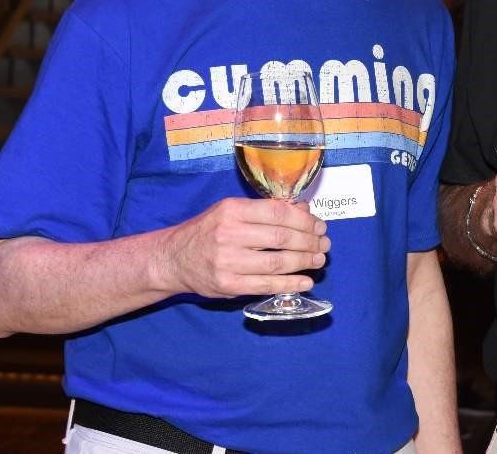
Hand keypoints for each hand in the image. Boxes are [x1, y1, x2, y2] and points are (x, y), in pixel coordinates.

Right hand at [157, 197, 330, 299]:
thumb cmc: (207, 231)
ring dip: (304, 262)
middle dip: (309, 241)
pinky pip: (265, 285)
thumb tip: (304, 211)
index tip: (319, 225)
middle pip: (281, 238)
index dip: (304, 220)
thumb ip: (265, 211)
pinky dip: (289, 284)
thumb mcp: (230, 211)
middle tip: (324, 244)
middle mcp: (230, 234)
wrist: (172, 259)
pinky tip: (305, 281)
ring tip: (319, 260)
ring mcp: (228, 261)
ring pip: (276, 263)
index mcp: (232, 210)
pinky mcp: (227, 284)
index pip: (278, 212)